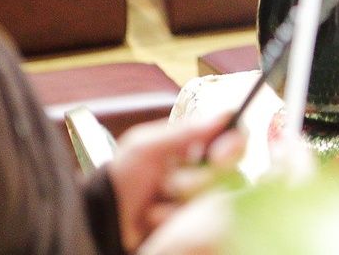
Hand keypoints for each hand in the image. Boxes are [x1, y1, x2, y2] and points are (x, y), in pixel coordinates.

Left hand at [107, 111, 244, 252]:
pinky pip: (198, 219)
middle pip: (229, 171)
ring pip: (213, 196)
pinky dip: (170, 217)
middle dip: (196, 178)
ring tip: (153, 200)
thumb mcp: (145, 148)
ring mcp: (202, 198)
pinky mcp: (195, 223)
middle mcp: (207, 171)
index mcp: (198, 146)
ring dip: (177, 198)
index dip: (234, 145)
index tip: (218, 155)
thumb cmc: (121, 178)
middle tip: (168, 183)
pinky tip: (152, 217)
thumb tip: (224, 115)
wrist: (103, 218)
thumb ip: (183, 132)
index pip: (235, 138)